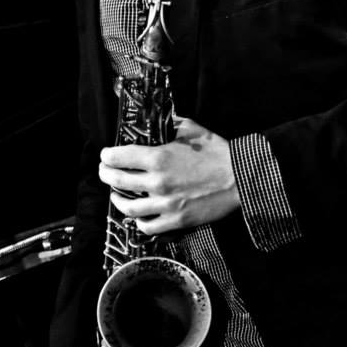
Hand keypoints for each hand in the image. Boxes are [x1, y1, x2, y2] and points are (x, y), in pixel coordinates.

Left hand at [99, 117, 240, 233]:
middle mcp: (157, 182)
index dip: (107, 156)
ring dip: (117, 199)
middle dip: (106, 174)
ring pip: (128, 207)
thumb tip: (156, 120)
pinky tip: (138, 214)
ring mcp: (165, 204)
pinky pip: (147, 226)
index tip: (106, 155)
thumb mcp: (191, 129)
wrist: (240, 178)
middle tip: (105, 171)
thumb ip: (169, 123)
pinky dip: (138, 221)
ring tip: (116, 195)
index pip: (119, 157)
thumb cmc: (217, 152)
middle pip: (117, 181)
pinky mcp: (176, 221)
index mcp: (158, 157)